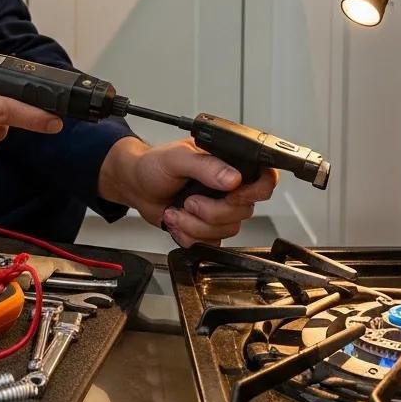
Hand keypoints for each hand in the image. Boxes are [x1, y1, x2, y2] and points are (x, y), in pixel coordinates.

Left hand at [99, 137, 277, 246]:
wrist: (136, 186)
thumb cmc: (154, 165)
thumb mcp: (178, 158)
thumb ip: (206, 166)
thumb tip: (233, 178)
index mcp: (229, 164)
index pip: (264, 179)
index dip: (255, 191)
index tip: (233, 195)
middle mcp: (230, 188)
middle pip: (243, 211)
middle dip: (210, 212)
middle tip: (189, 200)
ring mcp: (220, 209)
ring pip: (227, 230)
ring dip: (195, 225)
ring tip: (177, 210)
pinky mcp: (208, 229)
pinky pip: (211, 243)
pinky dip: (189, 236)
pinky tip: (178, 222)